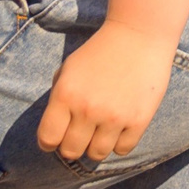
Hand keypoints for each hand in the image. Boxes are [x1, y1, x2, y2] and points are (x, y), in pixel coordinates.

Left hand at [37, 20, 173, 163]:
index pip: (48, 139)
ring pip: (97, 154)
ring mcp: (114, 116)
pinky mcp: (139, 119)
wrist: (140, 34)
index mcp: (65, 95)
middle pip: (71, 151)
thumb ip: (59, 100)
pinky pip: (123, 149)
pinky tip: (121, 127)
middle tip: (82, 133)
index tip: (58, 137)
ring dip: (97, 146)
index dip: (50, 142)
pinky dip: (120, 142)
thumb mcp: (69, 69)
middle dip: (73, 145)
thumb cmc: (100, 51)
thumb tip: (55, 132)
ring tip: (102, 131)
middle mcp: (88, 109)